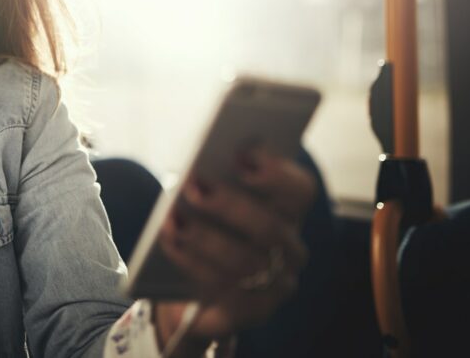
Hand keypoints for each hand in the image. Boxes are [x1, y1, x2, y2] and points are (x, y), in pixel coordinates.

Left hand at [155, 148, 316, 351]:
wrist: (193, 291)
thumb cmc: (206, 228)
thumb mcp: (213, 199)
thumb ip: (215, 179)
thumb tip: (199, 165)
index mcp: (288, 213)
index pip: (299, 190)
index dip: (275, 172)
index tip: (241, 155)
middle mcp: (290, 250)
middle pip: (269, 227)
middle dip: (229, 205)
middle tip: (194, 186)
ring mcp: (274, 286)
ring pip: (244, 262)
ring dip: (204, 237)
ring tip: (172, 219)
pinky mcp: (249, 312)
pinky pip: (222, 289)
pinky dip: (191, 262)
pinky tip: (170, 242)